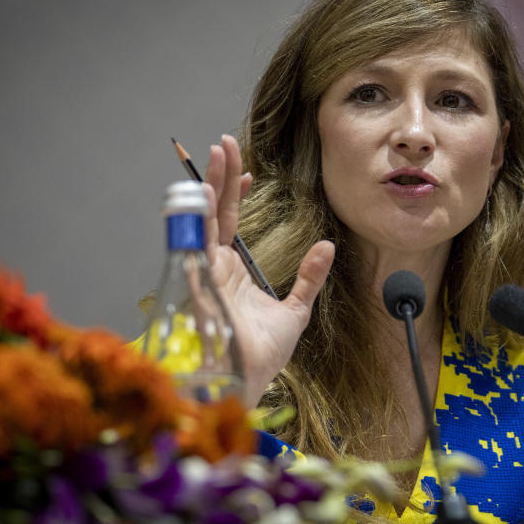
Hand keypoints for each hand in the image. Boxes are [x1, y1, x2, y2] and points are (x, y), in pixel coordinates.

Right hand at [203, 134, 334, 404]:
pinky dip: (198, 219)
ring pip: (203, 220)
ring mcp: (204, 273)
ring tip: (217, 155)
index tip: (249, 170)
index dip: (237, 193)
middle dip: (220, 176)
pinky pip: (195, 245)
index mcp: (232, 270)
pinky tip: (204, 195)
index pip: (231, 221)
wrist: (247, 381)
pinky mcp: (199, 284)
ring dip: (208, 186)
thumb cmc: (262, 354)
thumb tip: (327, 245)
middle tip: (224, 143)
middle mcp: (214, 266)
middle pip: (215, 211)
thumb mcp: (295, 310)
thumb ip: (309, 277)